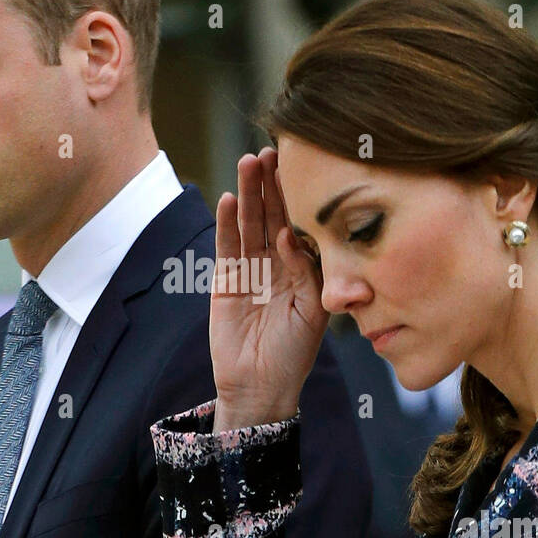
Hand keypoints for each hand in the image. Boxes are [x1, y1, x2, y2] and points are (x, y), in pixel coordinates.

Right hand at [210, 147, 329, 430]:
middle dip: (272, 183)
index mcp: (301, 268)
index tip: (304, 164)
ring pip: (249, 224)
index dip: (299, 196)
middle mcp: (274, 263)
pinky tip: (231, 199)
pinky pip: (226, 247)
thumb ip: (306, 273)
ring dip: (250, 193)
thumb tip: (290, 236)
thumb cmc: (293, 353)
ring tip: (249, 162)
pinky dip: (228, 224)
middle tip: (272, 150)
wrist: (261, 387)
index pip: (299, 223)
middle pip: (272, 214)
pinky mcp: (225, 281)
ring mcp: (248, 269)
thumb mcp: (312, 312)